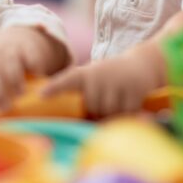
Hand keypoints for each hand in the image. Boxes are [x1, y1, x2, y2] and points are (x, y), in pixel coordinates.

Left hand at [0, 25, 69, 112]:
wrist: (17, 37)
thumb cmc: (0, 64)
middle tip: (5, 109)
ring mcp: (12, 50)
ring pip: (11, 64)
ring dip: (15, 80)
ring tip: (21, 95)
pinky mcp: (29, 48)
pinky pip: (31, 58)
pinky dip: (35, 69)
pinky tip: (38, 80)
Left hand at [42, 42, 165, 118]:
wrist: (141, 63)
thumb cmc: (110, 77)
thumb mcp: (92, 77)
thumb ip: (80, 93)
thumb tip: (71, 119)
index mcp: (85, 73)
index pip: (67, 80)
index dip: (54, 88)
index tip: (41, 95)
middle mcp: (100, 76)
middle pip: (92, 107)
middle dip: (98, 109)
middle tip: (105, 97)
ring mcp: (118, 82)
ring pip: (109, 112)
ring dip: (113, 112)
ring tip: (117, 99)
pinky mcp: (134, 90)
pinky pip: (126, 114)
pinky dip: (127, 113)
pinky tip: (129, 101)